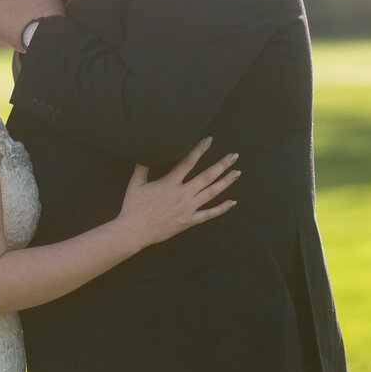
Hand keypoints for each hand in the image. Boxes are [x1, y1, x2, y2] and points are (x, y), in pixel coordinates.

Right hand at [117, 137, 240, 247]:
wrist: (134, 231)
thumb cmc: (133, 207)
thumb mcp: (135, 183)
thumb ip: (142, 166)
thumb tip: (145, 151)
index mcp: (170, 183)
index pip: (188, 161)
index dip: (200, 149)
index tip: (209, 139)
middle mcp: (182, 194)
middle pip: (207, 176)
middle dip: (222, 165)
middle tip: (234, 156)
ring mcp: (188, 208)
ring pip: (211, 193)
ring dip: (225, 182)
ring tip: (237, 173)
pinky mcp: (189, 221)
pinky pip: (209, 214)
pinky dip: (222, 209)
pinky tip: (233, 202)